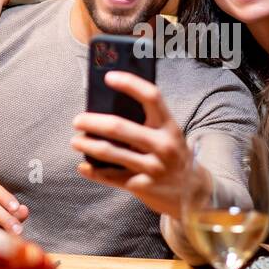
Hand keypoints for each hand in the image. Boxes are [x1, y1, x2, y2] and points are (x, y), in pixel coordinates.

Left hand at [71, 71, 200, 217]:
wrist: (192, 192)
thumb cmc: (172, 155)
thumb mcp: (168, 134)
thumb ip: (147, 122)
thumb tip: (108, 108)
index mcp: (170, 126)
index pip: (151, 97)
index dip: (130, 84)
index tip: (109, 77)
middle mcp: (163, 146)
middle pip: (120, 128)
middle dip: (93, 122)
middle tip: (78, 120)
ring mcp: (153, 168)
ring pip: (110, 153)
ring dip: (87, 145)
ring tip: (76, 141)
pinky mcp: (142, 186)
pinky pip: (111, 177)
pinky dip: (93, 171)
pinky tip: (83, 166)